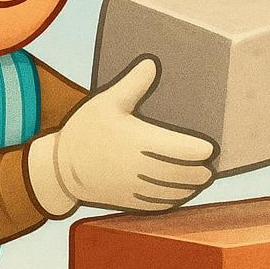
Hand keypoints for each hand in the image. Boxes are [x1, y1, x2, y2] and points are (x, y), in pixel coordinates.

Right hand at [27, 57, 215, 215]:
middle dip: (197, 173)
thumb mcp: (106, 102)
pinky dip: (171, 201)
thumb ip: (132, 84)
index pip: (177, 149)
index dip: (197, 151)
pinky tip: (179, 196)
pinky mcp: (125, 201)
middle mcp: (137, 167)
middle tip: (210, 170)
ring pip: (169, 191)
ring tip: (200, 182)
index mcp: (136, 141)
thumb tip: (152, 64)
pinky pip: (154, 205)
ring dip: (188, 189)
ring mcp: (132, 187)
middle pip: (177, 174)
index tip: (210, 150)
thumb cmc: (85, 131)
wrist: (59, 168)